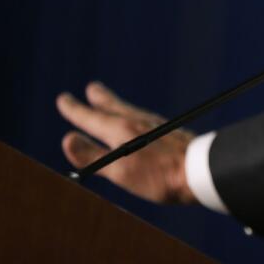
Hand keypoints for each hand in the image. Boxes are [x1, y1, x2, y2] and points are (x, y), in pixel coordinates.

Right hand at [57, 81, 196, 204]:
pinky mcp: (168, 130)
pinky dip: (131, 114)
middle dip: (99, 98)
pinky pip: (142, 117)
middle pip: (113, 107)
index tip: (62, 99)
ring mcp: (154, 124)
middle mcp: (137, 122)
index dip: (75, 110)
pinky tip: (138, 121)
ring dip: (115, 104)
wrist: (200, 170)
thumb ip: (92, 156)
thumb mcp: (120, 171)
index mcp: (121, 131)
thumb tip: (67, 138)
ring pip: (128, 110)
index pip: (91, 118)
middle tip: (91, 87)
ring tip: (109, 101)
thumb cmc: (158, 176)